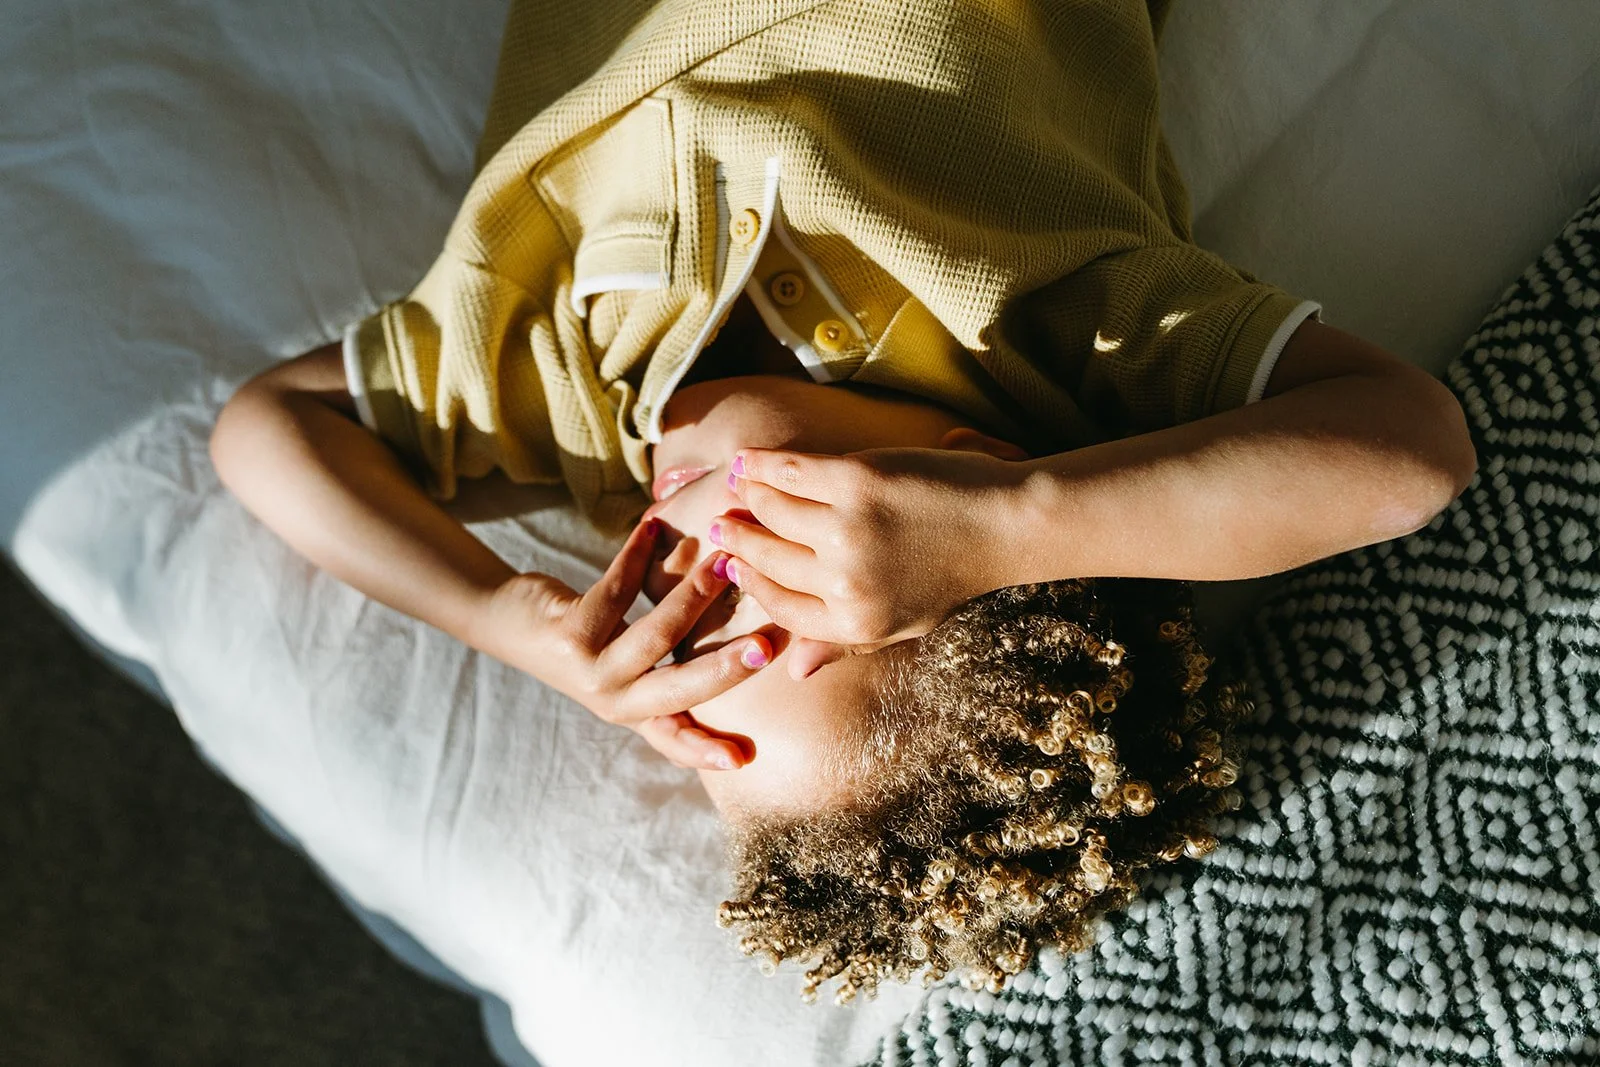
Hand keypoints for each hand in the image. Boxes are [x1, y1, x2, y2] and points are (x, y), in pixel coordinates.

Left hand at [468, 520, 770, 770]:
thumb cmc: (588, 643)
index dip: (708, 750)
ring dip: (692, 598)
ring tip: (724, 564)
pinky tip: (652, 529)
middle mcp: (613, 700)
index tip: (745, 759)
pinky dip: (635, 557)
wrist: (510, 626)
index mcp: (635, 712)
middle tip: (767, 647)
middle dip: (725, 670)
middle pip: (678, 689)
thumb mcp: (629, 670)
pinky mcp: (568, 633)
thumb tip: (748, 651)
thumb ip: (673, 673)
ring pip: (653, 636)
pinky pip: (614, 591)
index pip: (676, 740)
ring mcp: (589, 670)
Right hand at [712, 446, 1023, 672]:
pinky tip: (747, 459)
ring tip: (738, 486)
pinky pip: (790, 472)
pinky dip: (762, 464)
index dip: (750, 583)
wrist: (1004, 525)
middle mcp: (844, 583)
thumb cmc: (952, 574)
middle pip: (766, 559)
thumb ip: (840, 644)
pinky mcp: (856, 481)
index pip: (778, 606)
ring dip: (747, 496)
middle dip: (737, 540)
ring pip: (772, 511)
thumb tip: (792, 670)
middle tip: (719, 524)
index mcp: (853, 624)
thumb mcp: (899, 625)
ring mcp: (848, 531)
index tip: (731, 564)